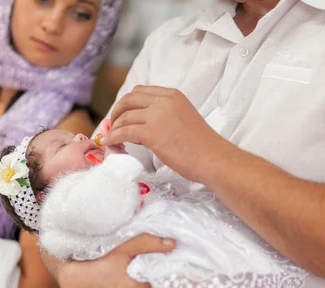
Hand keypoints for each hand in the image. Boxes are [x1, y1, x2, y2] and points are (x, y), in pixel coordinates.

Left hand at [105, 86, 228, 182]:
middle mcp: (164, 101)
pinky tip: (111, 143)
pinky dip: (114, 137)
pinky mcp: (151, 133)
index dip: (126, 103)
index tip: (122, 115)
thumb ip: (165, 116)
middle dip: (116, 112)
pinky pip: (124, 131)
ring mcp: (157, 115)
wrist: (212, 158)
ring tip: (112, 138)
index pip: (140, 92)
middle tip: (113, 125)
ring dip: (114, 127)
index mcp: (172, 96)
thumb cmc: (202, 146)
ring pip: (124, 116)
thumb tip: (144, 125)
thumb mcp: (184, 119)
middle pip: (128, 99)